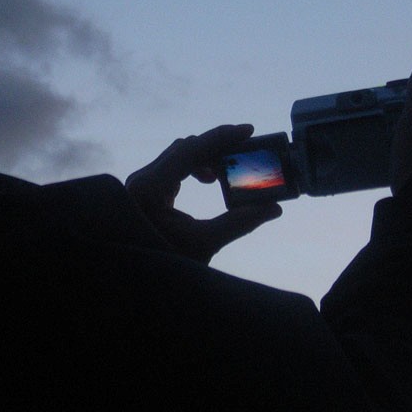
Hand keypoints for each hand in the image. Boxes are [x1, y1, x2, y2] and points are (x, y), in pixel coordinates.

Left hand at [126, 124, 283, 263]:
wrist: (137, 282)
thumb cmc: (165, 264)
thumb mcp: (204, 244)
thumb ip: (239, 223)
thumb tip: (273, 208)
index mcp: (150, 188)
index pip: (189, 150)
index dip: (220, 137)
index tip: (248, 130)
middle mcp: (142, 180)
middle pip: (183, 148)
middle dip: (216, 147)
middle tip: (245, 151)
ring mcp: (142, 185)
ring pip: (178, 156)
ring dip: (206, 158)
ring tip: (228, 172)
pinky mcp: (146, 192)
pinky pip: (173, 168)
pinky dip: (195, 168)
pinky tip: (211, 180)